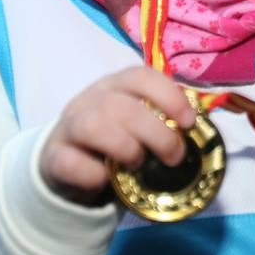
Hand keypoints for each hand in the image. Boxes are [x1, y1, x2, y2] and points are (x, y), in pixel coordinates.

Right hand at [39, 66, 197, 206]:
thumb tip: (201, 132)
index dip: (169, 96)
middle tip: (174, 156)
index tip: (188, 122)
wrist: (67, 164)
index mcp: (116, 85)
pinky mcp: (53, 157)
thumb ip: (163, 121)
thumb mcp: (139, 124)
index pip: (141, 75)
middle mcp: (91, 99)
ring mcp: (68, 126)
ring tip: (137, 164)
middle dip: (156, 132)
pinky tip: (104, 179)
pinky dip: (94, 174)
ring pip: (93, 125)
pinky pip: (70, 162)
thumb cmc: (115, 140)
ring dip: (125, 148)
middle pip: (122, 105)